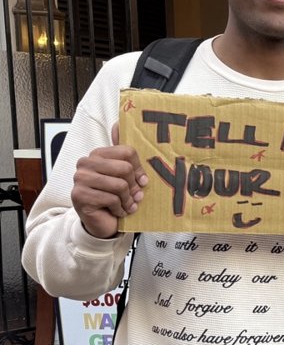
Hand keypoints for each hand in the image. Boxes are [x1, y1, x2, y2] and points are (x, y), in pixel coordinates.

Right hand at [70, 124, 145, 238]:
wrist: (101, 221)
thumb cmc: (114, 196)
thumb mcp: (123, 174)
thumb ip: (122, 152)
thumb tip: (118, 123)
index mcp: (97, 154)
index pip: (127, 152)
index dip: (139, 169)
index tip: (142, 181)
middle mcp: (85, 164)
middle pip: (124, 168)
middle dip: (134, 186)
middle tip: (135, 196)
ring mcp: (80, 179)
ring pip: (119, 185)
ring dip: (128, 200)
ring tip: (127, 205)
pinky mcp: (80, 196)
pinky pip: (111, 199)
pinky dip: (120, 209)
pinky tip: (117, 211)